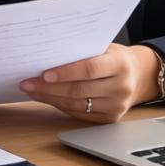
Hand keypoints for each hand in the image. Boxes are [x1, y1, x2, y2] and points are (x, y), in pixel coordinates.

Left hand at [20, 43, 161, 122]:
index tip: (44, 74)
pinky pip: (80, 114)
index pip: (90, 69)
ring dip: (50, 98)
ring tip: (32, 90)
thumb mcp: (103, 47)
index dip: (66, 72)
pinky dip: (60, 106)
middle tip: (27, 83)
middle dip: (49, 88)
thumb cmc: (112, 56)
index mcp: (120, 64)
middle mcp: (121, 87)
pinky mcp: (110, 119)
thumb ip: (81, 50)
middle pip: (80, 90)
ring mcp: (117, 106)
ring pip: (77, 105)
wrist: (137, 74)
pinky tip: (46, 98)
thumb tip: (47, 53)